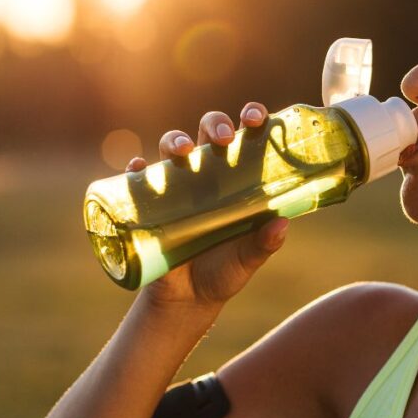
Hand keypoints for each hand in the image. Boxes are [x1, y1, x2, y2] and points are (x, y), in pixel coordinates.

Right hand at [125, 102, 288, 308]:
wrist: (188, 299)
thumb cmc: (224, 271)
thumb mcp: (247, 260)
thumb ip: (264, 244)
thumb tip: (282, 224)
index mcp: (238, 179)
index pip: (246, 138)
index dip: (250, 119)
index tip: (254, 118)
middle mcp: (208, 174)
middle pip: (208, 131)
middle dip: (214, 124)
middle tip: (222, 138)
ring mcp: (177, 185)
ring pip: (172, 146)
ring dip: (176, 140)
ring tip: (184, 151)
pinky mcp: (150, 203)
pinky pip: (138, 177)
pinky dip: (136, 169)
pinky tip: (138, 168)